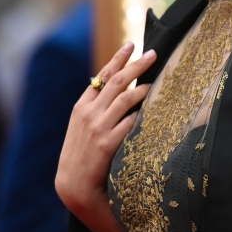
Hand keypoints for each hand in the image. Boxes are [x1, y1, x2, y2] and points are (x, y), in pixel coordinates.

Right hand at [55, 42, 155, 231]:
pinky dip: (141, 114)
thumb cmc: (82, 156)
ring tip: (157, 81)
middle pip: (117, 81)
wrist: (74, 186)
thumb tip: (118, 90)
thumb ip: (96, 109)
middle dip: (136, 65)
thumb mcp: (82, 128)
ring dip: (143, 87)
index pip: (102, 75)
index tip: (131, 45)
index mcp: (82, 106)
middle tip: (153, 54)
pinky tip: (153, 109)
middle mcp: (89, 113)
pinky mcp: (106, 144)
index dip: (118, 59)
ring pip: (125, 99)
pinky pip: (129, 124)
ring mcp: (97, 128)